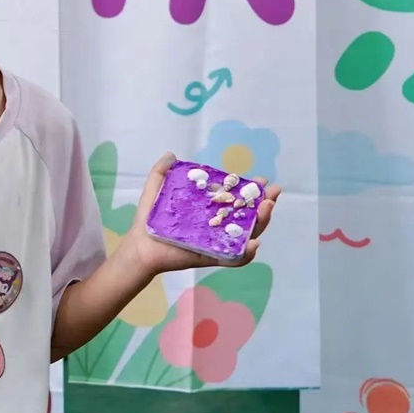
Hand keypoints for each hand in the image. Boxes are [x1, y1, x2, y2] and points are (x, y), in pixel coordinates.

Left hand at [122, 153, 280, 277]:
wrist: (141, 245)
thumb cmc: (150, 219)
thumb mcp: (155, 190)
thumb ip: (161, 171)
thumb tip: (171, 154)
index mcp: (209, 209)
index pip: (235, 198)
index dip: (250, 190)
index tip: (260, 180)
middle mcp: (218, 225)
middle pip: (248, 215)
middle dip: (264, 204)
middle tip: (272, 193)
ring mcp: (218, 242)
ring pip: (247, 234)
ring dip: (261, 223)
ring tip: (266, 209)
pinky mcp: (212, 257)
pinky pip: (235, 259)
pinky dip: (246, 254)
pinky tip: (253, 243)